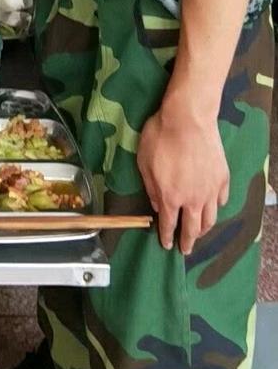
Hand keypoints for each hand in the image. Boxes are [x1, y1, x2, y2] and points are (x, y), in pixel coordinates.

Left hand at [137, 102, 228, 253]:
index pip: (169, 224)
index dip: (167, 237)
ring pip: (210, 218)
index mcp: (170, 197)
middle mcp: (193, 199)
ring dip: (204, 230)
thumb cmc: (161, 136)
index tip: (167, 245)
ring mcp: (211, 190)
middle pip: (192, 228)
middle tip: (186, 250)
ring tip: (200, 233)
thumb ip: (151, 187)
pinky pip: (222, 200)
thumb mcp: (144, 161)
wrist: (188, 118)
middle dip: (188, 242)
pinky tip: (214, 207)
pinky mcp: (223, 178)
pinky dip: (217, 207)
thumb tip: (156, 206)